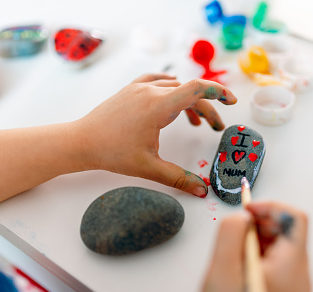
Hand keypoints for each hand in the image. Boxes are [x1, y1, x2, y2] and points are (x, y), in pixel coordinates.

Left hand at [72, 74, 236, 196]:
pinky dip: (170, 88)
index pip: (197, 89)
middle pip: (189, 93)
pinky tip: (171, 96)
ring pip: (174, 87)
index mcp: (158, 106)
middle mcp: (150, 91)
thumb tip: (202, 190)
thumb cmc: (111, 152)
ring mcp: (138, 88)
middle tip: (214, 129)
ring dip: (189, 102)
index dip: (219, 92)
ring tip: (194, 123)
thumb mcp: (149, 167)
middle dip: (206, 109)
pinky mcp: (129, 90)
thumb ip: (179, 178)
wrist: (81, 142)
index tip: (231, 101)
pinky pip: (156, 81)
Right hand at [195, 201, 310, 291]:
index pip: (295, 219)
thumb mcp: (221, 271)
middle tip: (237, 230)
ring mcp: (296, 289)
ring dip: (259, 239)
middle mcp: (300, 280)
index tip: (248, 209)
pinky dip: (260, 255)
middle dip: (262, 223)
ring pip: (282, 246)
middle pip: (289, 232)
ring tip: (235, 253)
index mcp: (290, 271)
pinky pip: (279, 263)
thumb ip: (231, 235)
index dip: (270, 207)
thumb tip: (242, 217)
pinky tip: (241, 266)